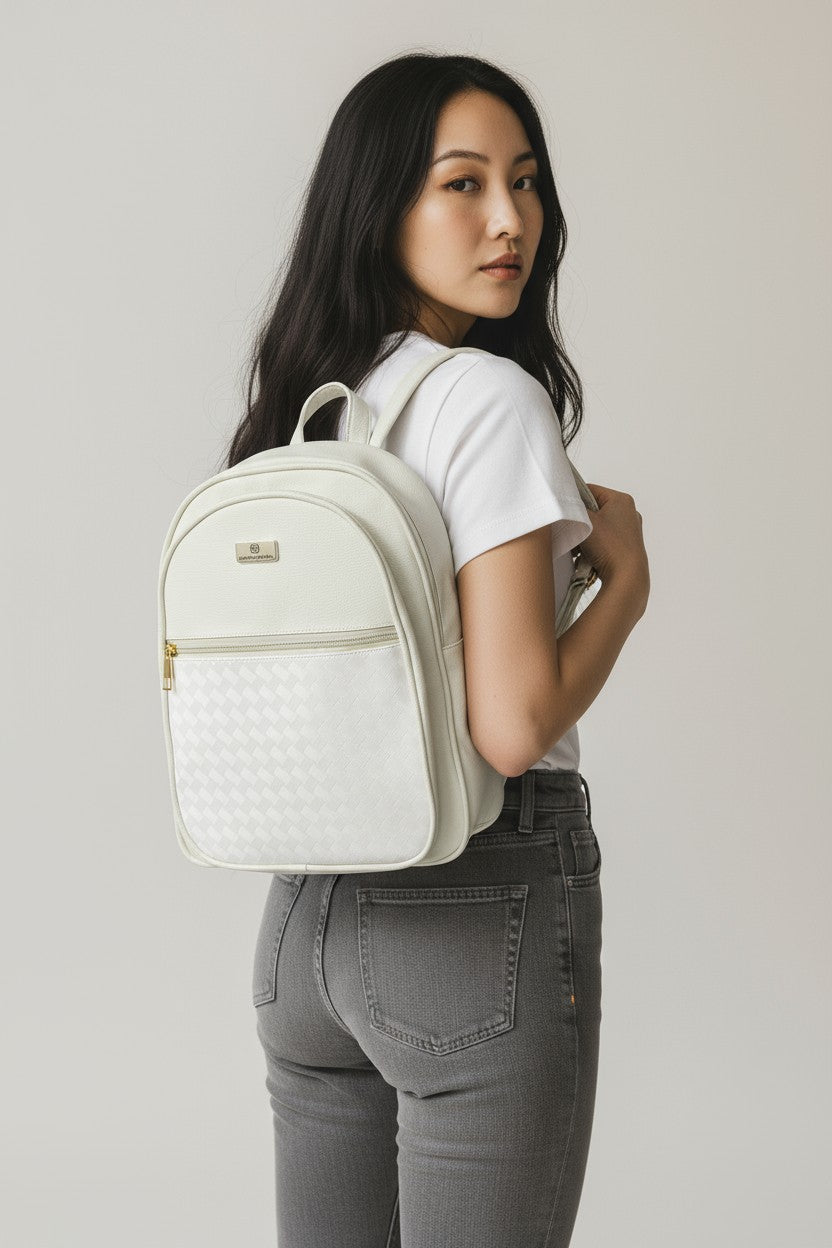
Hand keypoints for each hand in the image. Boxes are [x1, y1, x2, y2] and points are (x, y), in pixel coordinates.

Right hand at [573, 482, 649, 604]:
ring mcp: (628, 531)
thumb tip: (565, 504)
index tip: (562, 511)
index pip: (589, 490)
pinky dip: (592, 545)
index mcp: (622, 500)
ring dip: (583, 534)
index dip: (573, 499)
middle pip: (592, 509)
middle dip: (579, 520)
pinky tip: (585, 555)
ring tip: (578, 546)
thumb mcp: (585, 520)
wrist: (626, 577)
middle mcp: (628, 513)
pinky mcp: (625, 547)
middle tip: (570, 530)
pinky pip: (603, 539)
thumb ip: (573, 508)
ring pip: (596, 526)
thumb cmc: (609, 546)